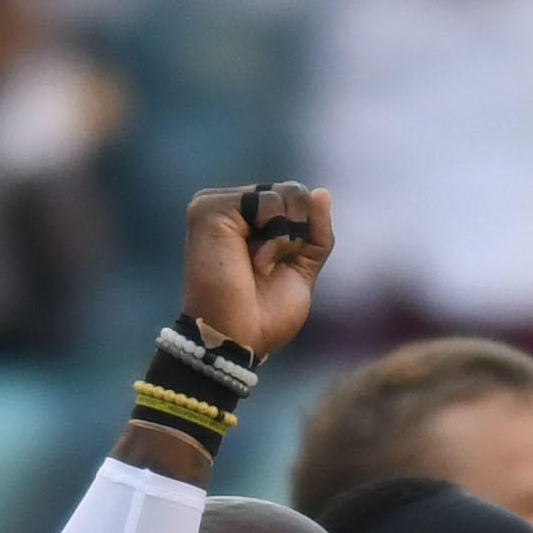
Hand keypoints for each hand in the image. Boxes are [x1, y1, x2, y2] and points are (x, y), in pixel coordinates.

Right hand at [177, 179, 332, 366]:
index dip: (303, 237)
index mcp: (247, 221)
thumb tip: (322, 192)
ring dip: (286, 240)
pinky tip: (256, 262)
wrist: (238, 341)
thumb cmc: (264, 317)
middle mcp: (231, 208)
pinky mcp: (210, 208)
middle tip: (269, 269)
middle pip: (293, 192)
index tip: (279, 270)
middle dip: (298, 235)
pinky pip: (268, 201)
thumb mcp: (301, 272)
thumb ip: (315, 234)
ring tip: (260, 268)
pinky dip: (276, 237)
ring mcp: (217, 205)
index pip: (294, 202)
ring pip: (285, 193)